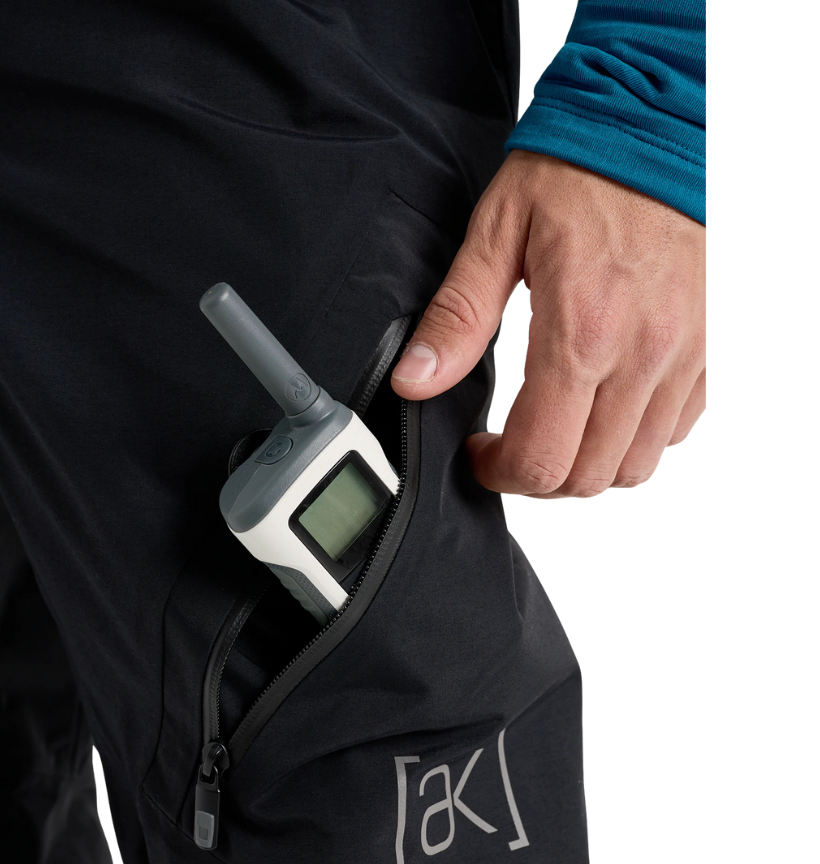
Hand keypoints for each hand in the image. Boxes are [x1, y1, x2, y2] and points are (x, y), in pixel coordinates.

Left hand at [391, 151, 704, 497]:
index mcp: (582, 331)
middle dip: (536, 476)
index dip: (498, 472)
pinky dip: (633, 438)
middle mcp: (643, 355)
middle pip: (587, 478)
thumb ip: (458, 317)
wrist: (662, 125)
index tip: (479, 452)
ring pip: (634, 467)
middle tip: (509, 445)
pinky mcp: (710, 350)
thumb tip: (414, 381)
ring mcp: (685, 356)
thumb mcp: (498, 233)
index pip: (541, 457)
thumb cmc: (581, 169)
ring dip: (585, 465)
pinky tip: (602, 403)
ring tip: (554, 427)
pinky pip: (673, 431)